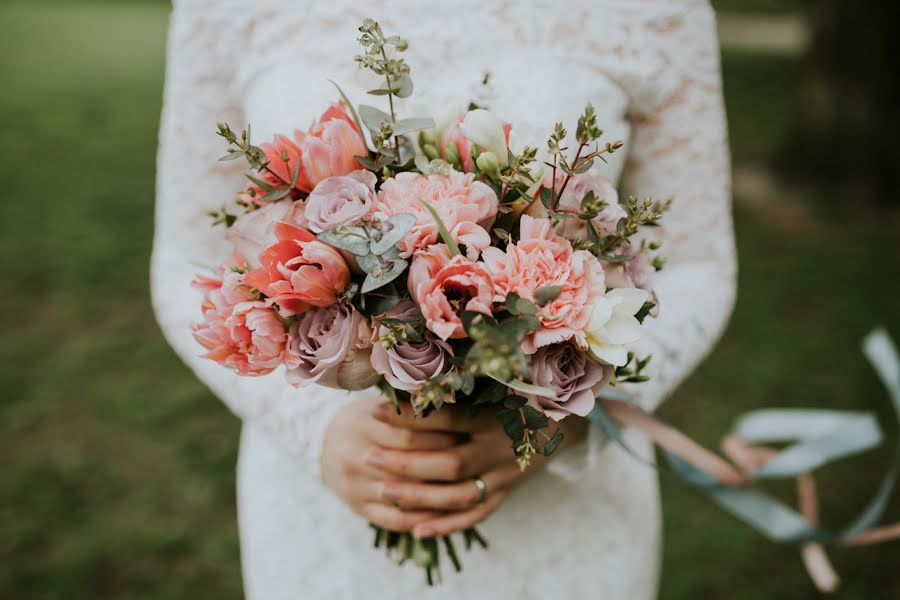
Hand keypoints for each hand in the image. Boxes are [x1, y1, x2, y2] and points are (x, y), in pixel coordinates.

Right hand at [320, 394, 463, 531]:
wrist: (322, 446)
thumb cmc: (365, 419)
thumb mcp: (379, 405)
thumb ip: (407, 407)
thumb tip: (450, 399)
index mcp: (361, 426)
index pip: (409, 435)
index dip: (441, 436)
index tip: (468, 433)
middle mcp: (354, 457)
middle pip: (408, 466)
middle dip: (443, 464)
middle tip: (474, 460)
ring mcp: (354, 486)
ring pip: (404, 496)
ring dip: (438, 494)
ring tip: (467, 486)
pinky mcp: (359, 508)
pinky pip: (396, 520)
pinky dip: (423, 519)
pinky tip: (447, 513)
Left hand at [366, 400, 587, 538]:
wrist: (562, 422)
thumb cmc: (518, 393)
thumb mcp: (496, 381)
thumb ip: (460, 382)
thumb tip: (413, 370)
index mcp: (496, 416)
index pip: (448, 419)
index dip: (410, 416)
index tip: (375, 410)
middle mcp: (500, 449)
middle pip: (449, 463)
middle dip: (405, 462)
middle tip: (368, 457)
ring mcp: (504, 476)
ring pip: (458, 495)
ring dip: (418, 497)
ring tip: (382, 490)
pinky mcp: (504, 494)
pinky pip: (475, 515)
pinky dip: (446, 525)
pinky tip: (415, 528)